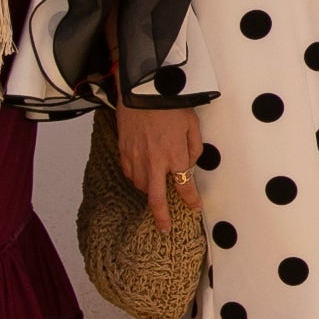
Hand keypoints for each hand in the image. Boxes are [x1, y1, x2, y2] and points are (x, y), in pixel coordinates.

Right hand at [118, 105, 203, 232]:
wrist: (141, 89)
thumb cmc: (169, 103)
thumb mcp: (192, 123)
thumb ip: (194, 147)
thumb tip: (191, 164)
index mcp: (174, 155)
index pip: (184, 186)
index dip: (191, 200)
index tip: (194, 208)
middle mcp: (154, 161)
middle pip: (156, 199)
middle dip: (161, 217)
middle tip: (165, 228)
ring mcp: (136, 158)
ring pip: (142, 187)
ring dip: (150, 194)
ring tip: (157, 195)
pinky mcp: (123, 151)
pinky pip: (129, 174)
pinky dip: (136, 179)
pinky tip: (142, 177)